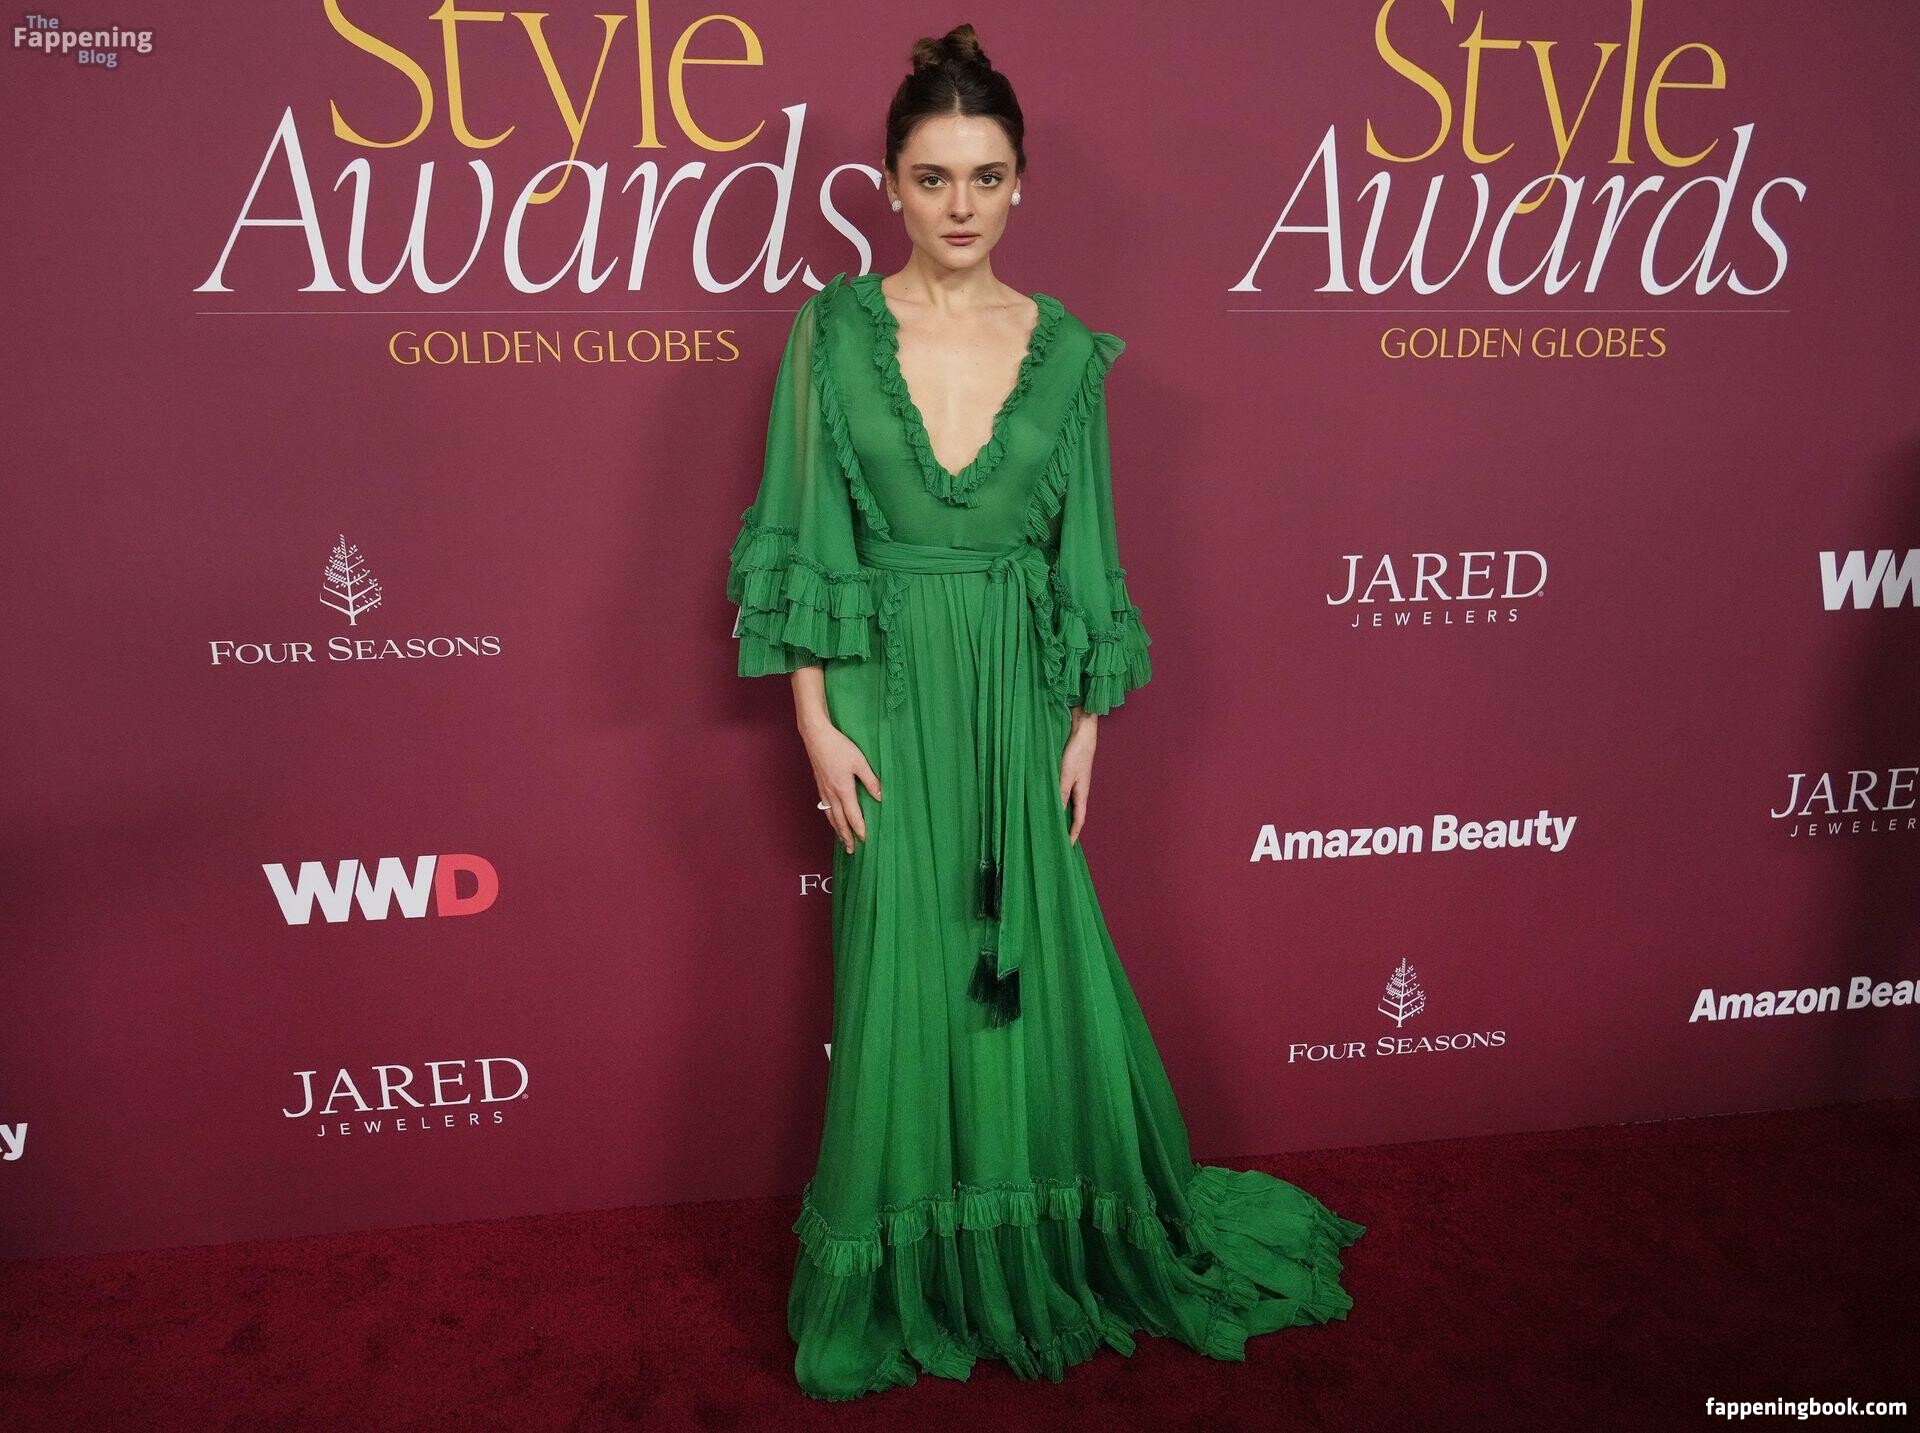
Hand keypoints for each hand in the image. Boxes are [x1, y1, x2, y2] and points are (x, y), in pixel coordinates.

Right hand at [800, 716, 881, 853]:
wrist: (816, 736)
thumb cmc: (839, 747)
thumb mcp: (860, 762)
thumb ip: (870, 780)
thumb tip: (879, 797)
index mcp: (843, 790)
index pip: (853, 816)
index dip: (860, 830)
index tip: (866, 840)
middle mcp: (832, 794)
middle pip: (840, 822)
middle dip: (847, 837)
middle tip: (852, 850)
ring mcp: (824, 790)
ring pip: (831, 816)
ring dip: (838, 830)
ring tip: (843, 840)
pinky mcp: (820, 785)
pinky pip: (826, 808)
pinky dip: (831, 818)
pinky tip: (833, 819)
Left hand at [1059, 710, 1097, 844]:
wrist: (1081, 729)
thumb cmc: (1077, 752)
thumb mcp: (1066, 776)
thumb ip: (1060, 795)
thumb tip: (1054, 815)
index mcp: (1082, 793)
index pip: (1078, 820)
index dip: (1072, 834)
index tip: (1066, 848)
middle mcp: (1079, 789)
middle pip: (1072, 813)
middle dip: (1065, 827)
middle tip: (1054, 839)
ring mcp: (1073, 780)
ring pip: (1065, 801)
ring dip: (1057, 812)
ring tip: (1046, 823)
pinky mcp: (1067, 771)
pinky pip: (1060, 790)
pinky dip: (1053, 798)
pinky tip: (1043, 799)